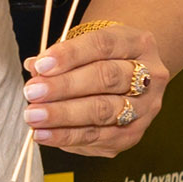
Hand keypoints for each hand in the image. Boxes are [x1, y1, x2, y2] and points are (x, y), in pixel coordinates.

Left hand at [24, 21, 164, 158]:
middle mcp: (150, 75)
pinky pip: (98, 137)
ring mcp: (145, 107)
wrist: (128, 76)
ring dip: (63, 115)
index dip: (70, 55)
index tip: (41, 65)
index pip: (103, 45)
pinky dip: (67, 136)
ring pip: (104, 111)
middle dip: (65, 87)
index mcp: (138, 43)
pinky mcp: (133, 134)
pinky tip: (43, 134)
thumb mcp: (85, 44)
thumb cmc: (100, 58)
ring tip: (34, 116)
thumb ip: (60, 55)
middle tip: (32, 93)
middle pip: (106, 78)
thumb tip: (34, 68)